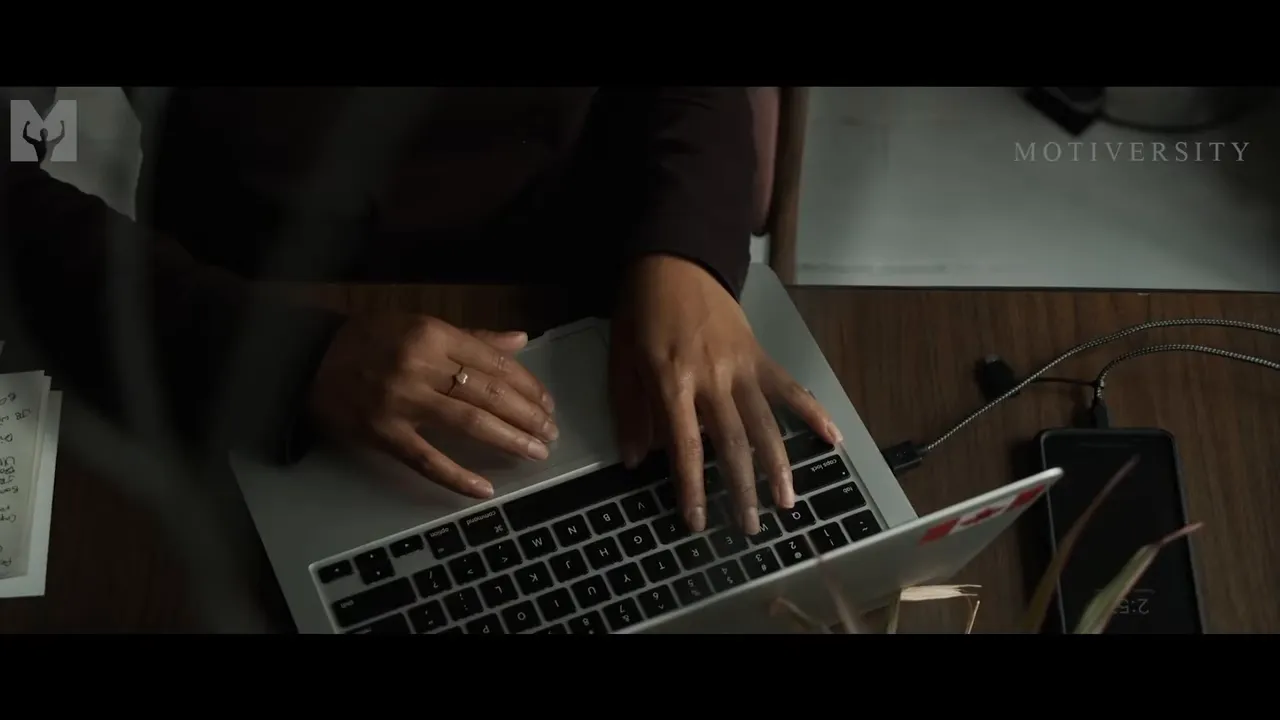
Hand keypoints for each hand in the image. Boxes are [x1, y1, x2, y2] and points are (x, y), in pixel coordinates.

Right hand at [309, 315, 557, 497]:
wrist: (308, 360)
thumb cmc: (369, 339)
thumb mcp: (420, 326)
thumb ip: (472, 337)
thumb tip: (520, 341)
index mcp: (434, 335)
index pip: (495, 362)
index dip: (527, 385)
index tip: (547, 403)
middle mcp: (421, 366)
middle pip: (488, 393)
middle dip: (527, 415)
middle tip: (550, 432)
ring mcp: (402, 403)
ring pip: (469, 423)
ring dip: (509, 439)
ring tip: (535, 451)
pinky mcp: (384, 435)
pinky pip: (428, 460)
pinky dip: (458, 477)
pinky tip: (484, 490)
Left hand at [610, 255, 841, 533]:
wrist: (675, 258)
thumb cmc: (640, 310)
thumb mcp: (621, 359)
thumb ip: (629, 410)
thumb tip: (636, 461)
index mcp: (672, 381)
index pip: (686, 447)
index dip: (692, 489)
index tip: (697, 523)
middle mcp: (712, 378)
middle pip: (733, 443)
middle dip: (743, 489)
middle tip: (750, 527)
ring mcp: (741, 366)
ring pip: (766, 423)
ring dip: (779, 466)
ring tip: (789, 502)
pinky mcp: (759, 355)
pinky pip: (790, 387)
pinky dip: (813, 411)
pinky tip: (833, 438)